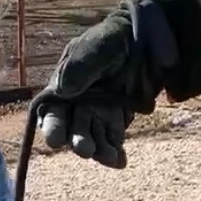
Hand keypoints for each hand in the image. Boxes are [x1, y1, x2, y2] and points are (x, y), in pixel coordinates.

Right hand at [38, 0, 178, 166]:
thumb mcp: (97, 46)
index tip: (55, 139)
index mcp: (63, 87)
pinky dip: (115, 153)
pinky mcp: (114, 125)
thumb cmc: (115, 39)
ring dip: (99, 151)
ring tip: (110, 157)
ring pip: (92, 139)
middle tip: (85, 150)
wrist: (148, 41)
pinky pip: (112, 142)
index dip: (52, 126)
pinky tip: (120, 161)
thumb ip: (81, 65)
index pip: (52, 111)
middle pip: (71, 130)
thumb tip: (62, 89)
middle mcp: (76, 106)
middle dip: (78, 141)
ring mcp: (95, 117)